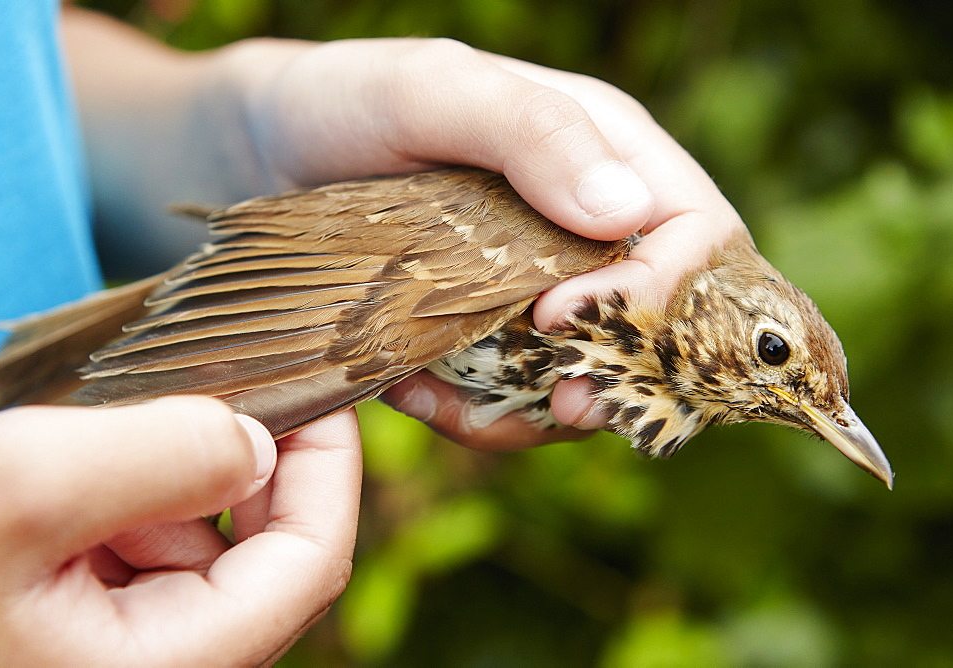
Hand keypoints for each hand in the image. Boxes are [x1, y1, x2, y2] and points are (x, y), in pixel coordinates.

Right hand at [0, 397, 360, 664]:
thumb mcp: (19, 491)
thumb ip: (159, 457)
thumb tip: (254, 440)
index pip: (310, 565)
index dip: (331, 467)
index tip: (319, 385)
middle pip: (260, 552)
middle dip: (242, 458)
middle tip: (210, 382)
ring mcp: (112, 651)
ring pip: (194, 543)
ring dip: (169, 474)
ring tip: (102, 434)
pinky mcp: (70, 628)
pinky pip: (134, 550)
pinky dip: (124, 496)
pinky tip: (68, 468)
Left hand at [65, 13, 743, 447]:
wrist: (257, 154)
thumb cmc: (342, 100)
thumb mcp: (427, 92)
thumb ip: (529, 131)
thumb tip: (625, 211)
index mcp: (605, 152)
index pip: (694, 236)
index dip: (657, 293)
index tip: (562, 320)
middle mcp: (590, 226)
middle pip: (663, 325)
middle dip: (618, 377)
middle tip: (560, 404)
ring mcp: (543, 287)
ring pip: (595, 376)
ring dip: (538, 409)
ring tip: (451, 399)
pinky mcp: (494, 335)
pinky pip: (522, 397)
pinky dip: (480, 412)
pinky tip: (413, 389)